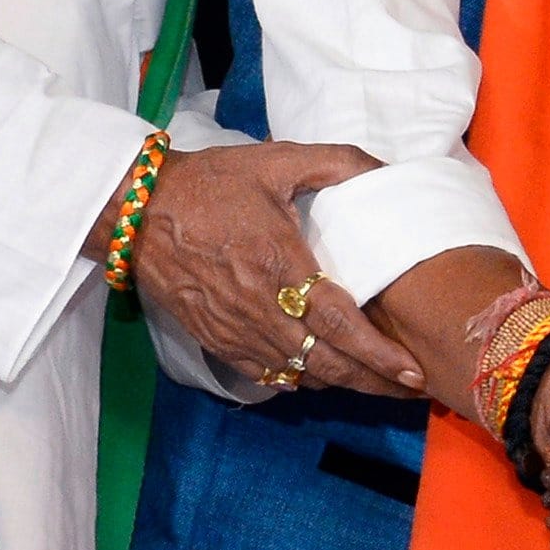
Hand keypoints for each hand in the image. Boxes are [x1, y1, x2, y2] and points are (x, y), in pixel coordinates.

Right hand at [124, 140, 412, 394]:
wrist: (137, 209)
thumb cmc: (211, 183)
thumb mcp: (277, 160)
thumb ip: (336, 163)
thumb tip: (384, 169)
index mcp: (281, 265)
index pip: (341, 323)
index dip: (378, 353)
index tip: (412, 370)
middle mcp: (260, 307)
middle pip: (327, 361)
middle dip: (373, 380)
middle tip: (411, 389)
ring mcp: (235, 328)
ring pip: (298, 373)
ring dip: (340, 383)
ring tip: (378, 384)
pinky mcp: (214, 338)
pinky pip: (263, 373)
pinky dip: (297, 380)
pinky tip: (319, 377)